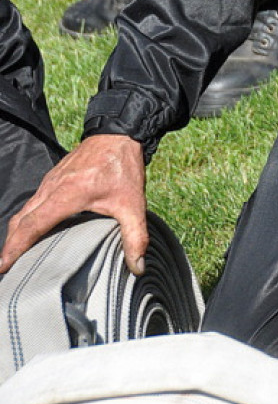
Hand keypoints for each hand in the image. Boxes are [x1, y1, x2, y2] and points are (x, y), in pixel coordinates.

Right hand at [0, 135, 147, 275]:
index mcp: (67, 194)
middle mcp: (52, 187)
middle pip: (21, 220)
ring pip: (24, 210)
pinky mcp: (52, 178)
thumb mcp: (133, 204)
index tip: (2, 266)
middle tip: (5, 270)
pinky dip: (25, 219)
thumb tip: (138, 267)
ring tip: (15, 257)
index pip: (32, 225)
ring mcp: (50, 181)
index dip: (15, 248)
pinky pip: (32, 202)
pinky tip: (32, 232)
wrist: (119, 134)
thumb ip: (136, 236)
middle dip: (10, 246)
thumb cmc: (124, 167)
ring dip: (17, 233)